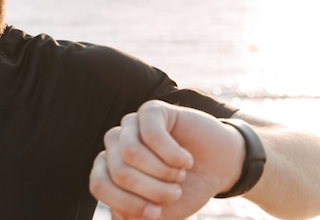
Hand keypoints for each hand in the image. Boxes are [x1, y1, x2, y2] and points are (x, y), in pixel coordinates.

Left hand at [89, 100, 244, 219]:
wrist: (219, 167)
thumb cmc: (186, 189)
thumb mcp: (162, 212)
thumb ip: (135, 216)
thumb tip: (118, 217)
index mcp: (109, 169)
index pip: (99, 186)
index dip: (128, 204)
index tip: (157, 212)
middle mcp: (114, 145)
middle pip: (119, 172)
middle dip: (153, 191)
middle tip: (175, 191)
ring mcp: (130, 125)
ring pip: (131, 152)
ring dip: (163, 172)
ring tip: (180, 174)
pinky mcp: (151, 111)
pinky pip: (151, 134)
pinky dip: (173, 155)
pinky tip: (187, 160)